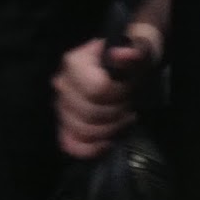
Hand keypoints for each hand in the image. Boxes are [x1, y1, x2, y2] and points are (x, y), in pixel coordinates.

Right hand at [53, 16, 165, 159]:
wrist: (125, 68)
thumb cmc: (130, 58)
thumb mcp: (140, 51)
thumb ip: (135, 51)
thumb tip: (126, 54)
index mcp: (74, 62)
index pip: (97, 90)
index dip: (118, 95)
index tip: (128, 88)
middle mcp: (62, 83)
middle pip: (90, 114)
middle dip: (116, 113)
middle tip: (128, 105)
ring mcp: (60, 105)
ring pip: (81, 131)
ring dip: (108, 130)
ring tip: (121, 118)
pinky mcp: (63, 123)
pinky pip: (69, 143)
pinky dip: (89, 148)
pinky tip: (107, 142)